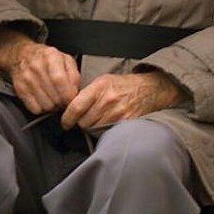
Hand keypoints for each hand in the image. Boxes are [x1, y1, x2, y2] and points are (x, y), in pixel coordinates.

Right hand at [0, 27, 80, 113]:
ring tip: (53, 97)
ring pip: (46, 105)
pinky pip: (35, 109)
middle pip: (55, 96)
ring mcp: (26, 78)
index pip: (59, 80)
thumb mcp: (65, 59)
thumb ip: (74, 74)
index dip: (68, 94)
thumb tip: (75, 92)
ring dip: (53, 106)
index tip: (71, 98)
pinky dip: (42, 108)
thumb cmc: (46, 59)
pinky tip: (43, 99)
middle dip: (62, 101)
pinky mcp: (19, 89)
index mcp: (50, 56)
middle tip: (62, 97)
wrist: (22, 54)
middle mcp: (36, 66)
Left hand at [60, 71, 181, 130]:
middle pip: (84, 122)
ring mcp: (118, 113)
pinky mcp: (125, 123)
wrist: (148, 89)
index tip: (65, 122)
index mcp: (100, 87)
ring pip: (93, 129)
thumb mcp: (103, 81)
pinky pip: (106, 132)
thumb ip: (87, 93)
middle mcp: (108, 100)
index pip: (76, 106)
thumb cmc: (122, 85)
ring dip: (91, 127)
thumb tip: (68, 107)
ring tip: (96, 120)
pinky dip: (102, 131)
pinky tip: (105, 124)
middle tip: (83, 119)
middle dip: (80, 122)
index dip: (67, 117)